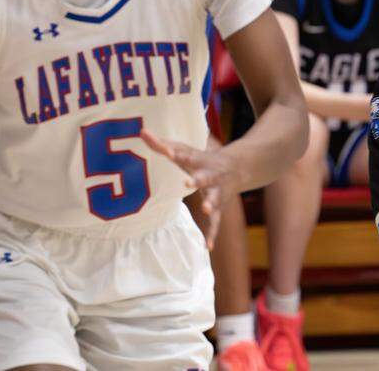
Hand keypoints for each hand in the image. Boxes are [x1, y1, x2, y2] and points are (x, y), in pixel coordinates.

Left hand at [141, 129, 239, 248]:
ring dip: (210, 204)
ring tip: (206, 209)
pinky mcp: (219, 207)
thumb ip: (162, 144)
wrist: (237, 168)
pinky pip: (216, 222)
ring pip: (215, 198)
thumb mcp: (185, 150)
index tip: (166, 151)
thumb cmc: (201, 159)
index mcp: (199, 160)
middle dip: (197, 180)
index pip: (186, 155)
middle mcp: (211, 175)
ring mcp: (217, 192)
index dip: (176, 152)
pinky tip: (207, 246)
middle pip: (204, 177)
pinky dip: (212, 234)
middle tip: (188, 183)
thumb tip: (141, 132)